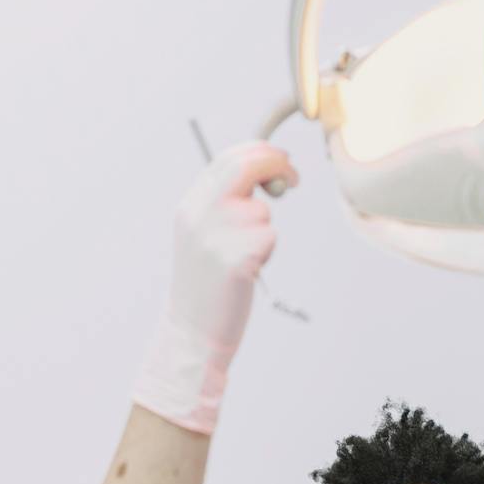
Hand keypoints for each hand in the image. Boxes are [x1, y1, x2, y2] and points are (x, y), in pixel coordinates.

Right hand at [133, 142, 298, 433]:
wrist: (192, 331)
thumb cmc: (206, 284)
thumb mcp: (202, 235)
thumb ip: (223, 202)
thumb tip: (264, 170)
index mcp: (190, 205)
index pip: (228, 159)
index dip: (260, 153)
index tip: (280, 162)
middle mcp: (199, 214)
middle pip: (247, 166)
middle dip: (277, 165)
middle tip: (293, 178)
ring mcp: (215, 236)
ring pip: (262, 211)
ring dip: (265, 231)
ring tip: (244, 258)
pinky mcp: (235, 258)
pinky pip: (269, 237)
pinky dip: (267, 252)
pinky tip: (247, 273)